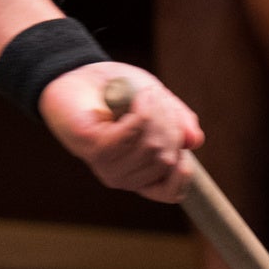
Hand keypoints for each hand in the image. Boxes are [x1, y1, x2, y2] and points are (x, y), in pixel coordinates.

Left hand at [40, 62, 199, 203]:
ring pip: (152, 146)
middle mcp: (124, 177)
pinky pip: (131, 135)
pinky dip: (142, 111)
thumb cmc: (117, 92)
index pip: (171, 193)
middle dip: (170, 123)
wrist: (74, 75)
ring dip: (157, 112)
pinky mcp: (94, 149)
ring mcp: (107, 166)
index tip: (182, 140)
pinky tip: (139, 96)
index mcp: (140, 174)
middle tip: (156, 96)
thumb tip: (194, 142)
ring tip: (146, 92)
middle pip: (166, 159)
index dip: (184, 169)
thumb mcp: (158, 102)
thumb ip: (178, 122)